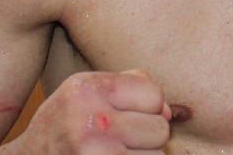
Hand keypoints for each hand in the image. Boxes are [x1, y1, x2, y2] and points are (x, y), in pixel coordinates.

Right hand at [4, 70, 171, 153]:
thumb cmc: (63, 125)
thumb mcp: (84, 91)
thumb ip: (131, 85)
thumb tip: (169, 112)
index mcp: (87, 89)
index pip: (154, 94)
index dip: (148, 106)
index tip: (128, 114)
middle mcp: (91, 122)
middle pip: (159, 129)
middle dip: (146, 136)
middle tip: (119, 139)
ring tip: (113, 153)